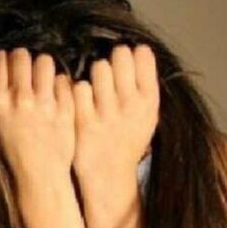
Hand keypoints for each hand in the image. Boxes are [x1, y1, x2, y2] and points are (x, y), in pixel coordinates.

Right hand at [0, 47, 74, 191]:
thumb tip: (6, 66)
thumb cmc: (15, 150)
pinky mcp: (65, 108)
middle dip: (24, 58)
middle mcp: (19, 98)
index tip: (8, 62)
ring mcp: (44, 102)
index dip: (4, 58)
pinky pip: (64, 79)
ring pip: (45, 61)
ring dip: (44, 66)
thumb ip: (1, 94)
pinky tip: (58, 94)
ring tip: (45, 78)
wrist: (39, 175)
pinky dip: (61, 84)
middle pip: (21, 55)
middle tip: (27, 68)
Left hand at [72, 44, 159, 180]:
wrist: (108, 177)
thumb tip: (137, 50)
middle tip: (107, 71)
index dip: (131, 52)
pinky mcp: (83, 121)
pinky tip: (79, 100)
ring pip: (99, 68)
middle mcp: (131, 105)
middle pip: (119, 55)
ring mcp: (107, 113)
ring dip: (93, 73)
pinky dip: (76, 90)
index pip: (143, 55)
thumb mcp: (147, 117)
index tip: (125, 59)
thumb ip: (143, 88)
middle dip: (111, 58)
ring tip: (94, 87)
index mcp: (149, 101)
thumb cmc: (126, 142)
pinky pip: (78, 87)